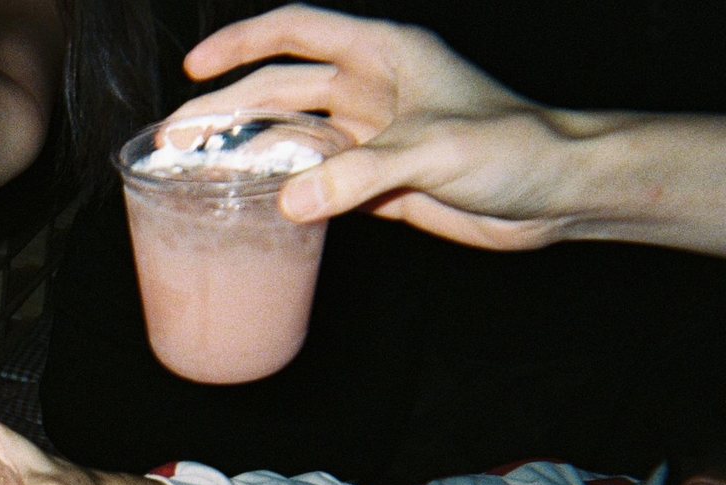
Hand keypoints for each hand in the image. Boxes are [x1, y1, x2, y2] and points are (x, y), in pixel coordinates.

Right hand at [177, 3, 563, 249]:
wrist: (555, 196)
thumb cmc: (513, 149)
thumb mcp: (434, 152)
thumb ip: (360, 175)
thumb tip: (289, 202)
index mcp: (385, 54)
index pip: (296, 32)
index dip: (241, 44)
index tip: (194, 70)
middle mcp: (371, 89)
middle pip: (280, 88)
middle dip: (226, 108)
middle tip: (177, 136)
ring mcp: (371, 136)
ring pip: (291, 135)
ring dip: (246, 150)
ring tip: (197, 171)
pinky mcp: (376, 182)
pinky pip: (313, 180)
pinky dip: (279, 190)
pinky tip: (249, 205)